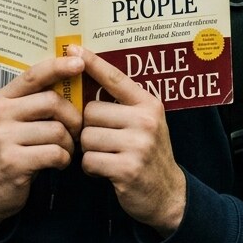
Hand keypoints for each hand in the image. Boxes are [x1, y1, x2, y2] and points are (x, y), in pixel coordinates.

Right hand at [0, 53, 82, 238]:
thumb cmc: (13, 148)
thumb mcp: (16, 119)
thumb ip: (36, 100)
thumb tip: (73, 78)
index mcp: (3, 98)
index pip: (34, 75)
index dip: (58, 66)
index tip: (80, 63)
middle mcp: (0, 114)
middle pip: (52, 102)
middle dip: (73, 117)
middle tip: (76, 131)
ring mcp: (3, 138)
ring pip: (57, 130)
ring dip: (70, 143)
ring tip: (65, 150)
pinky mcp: (12, 162)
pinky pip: (55, 153)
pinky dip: (64, 159)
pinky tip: (58, 163)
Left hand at [75, 45, 186, 235]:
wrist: (168, 194)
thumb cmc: (148, 153)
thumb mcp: (145, 122)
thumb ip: (123, 104)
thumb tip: (88, 79)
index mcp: (148, 103)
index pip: (114, 77)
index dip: (92, 62)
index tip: (73, 47)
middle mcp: (145, 120)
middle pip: (90, 112)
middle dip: (89, 128)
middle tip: (104, 141)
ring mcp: (138, 144)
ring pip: (87, 136)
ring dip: (89, 150)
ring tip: (107, 156)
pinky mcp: (127, 168)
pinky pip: (89, 160)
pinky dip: (91, 168)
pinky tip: (106, 171)